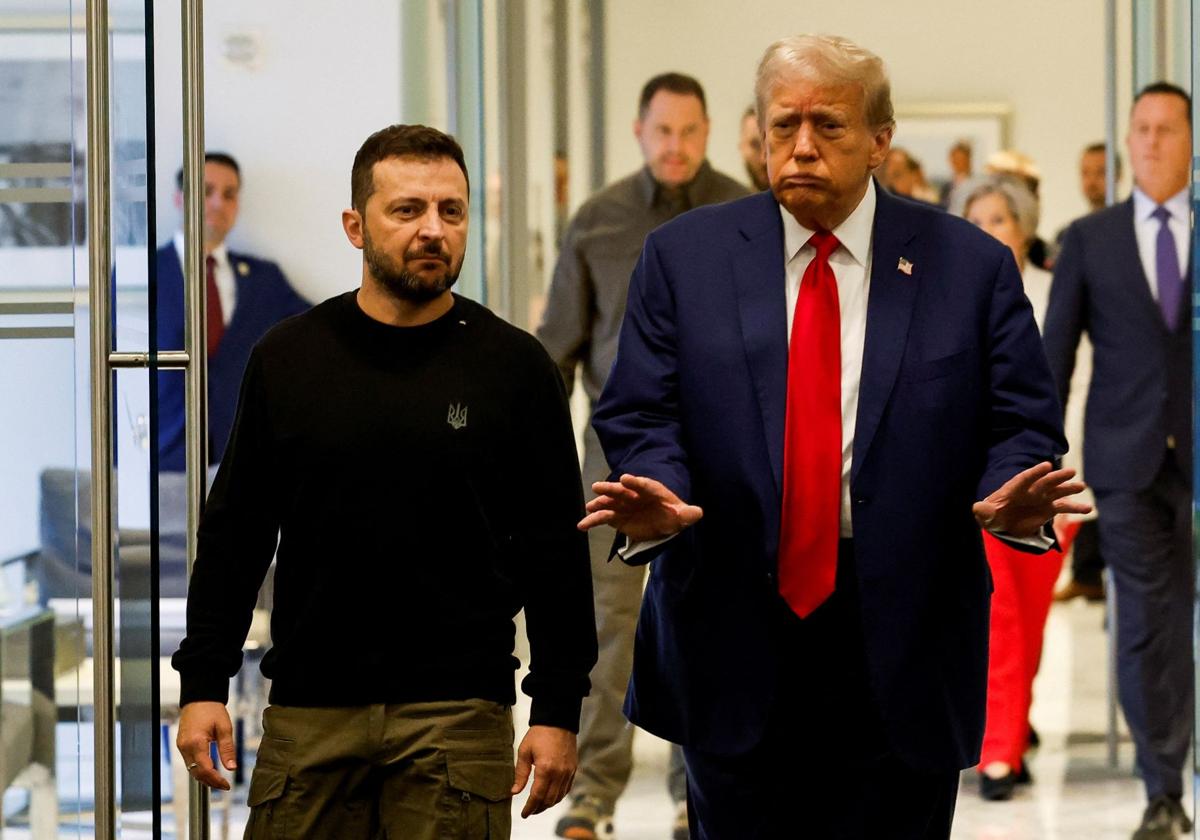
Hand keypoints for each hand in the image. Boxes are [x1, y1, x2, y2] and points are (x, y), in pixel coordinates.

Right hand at [176, 701, 235, 790]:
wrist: (198, 698)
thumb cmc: (212, 710)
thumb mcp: (224, 728)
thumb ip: (227, 749)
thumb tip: (232, 768)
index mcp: (196, 742)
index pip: (205, 769)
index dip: (216, 780)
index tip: (227, 785)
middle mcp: (185, 747)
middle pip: (196, 773)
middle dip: (210, 782)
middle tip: (224, 786)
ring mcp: (181, 746)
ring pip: (191, 769)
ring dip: (204, 777)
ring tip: (219, 780)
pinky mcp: (182, 745)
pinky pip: (189, 762)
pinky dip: (199, 769)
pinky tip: (210, 770)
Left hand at [511, 725, 576, 817]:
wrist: (558, 720)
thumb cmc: (539, 734)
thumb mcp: (524, 752)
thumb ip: (520, 774)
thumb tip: (514, 792)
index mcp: (545, 769)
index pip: (537, 796)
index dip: (529, 808)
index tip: (524, 814)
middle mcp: (559, 773)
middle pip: (549, 800)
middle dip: (538, 808)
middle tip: (530, 811)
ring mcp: (568, 772)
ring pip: (559, 796)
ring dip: (548, 804)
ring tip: (538, 805)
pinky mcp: (573, 769)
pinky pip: (566, 789)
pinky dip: (558, 796)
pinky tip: (550, 796)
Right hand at [577, 474, 702, 540]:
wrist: (661, 520)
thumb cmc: (672, 515)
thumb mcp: (682, 516)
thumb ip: (688, 514)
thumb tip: (698, 513)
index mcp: (651, 490)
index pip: (643, 484)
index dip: (635, 482)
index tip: (625, 478)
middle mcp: (634, 494)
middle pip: (622, 490)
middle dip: (611, 488)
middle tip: (598, 486)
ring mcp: (623, 505)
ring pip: (609, 502)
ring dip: (599, 503)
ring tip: (589, 506)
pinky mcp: (616, 517)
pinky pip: (602, 518)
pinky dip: (592, 521)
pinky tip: (582, 525)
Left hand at [973, 462, 1091, 537]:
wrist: (1002, 521)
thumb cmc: (992, 515)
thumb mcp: (985, 514)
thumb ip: (983, 511)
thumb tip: (977, 508)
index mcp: (1014, 488)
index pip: (1025, 478)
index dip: (1035, 472)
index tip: (1047, 465)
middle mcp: (1031, 491)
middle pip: (1045, 482)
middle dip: (1057, 477)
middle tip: (1071, 472)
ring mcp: (1042, 498)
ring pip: (1058, 492)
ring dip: (1069, 489)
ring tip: (1082, 486)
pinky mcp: (1049, 509)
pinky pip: (1064, 507)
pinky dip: (1076, 507)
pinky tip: (1088, 508)